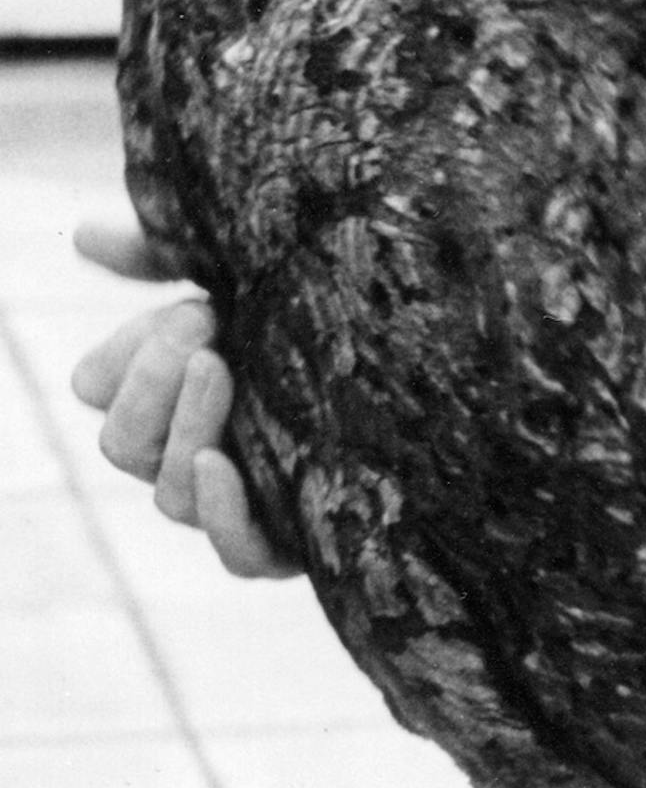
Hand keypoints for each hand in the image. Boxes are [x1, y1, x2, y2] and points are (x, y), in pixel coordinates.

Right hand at [70, 215, 298, 578]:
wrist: (422, 366)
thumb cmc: (319, 313)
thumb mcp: (245, 272)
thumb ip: (167, 253)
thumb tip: (83, 233)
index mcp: (164, 391)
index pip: (98, 388)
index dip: (125, 355)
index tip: (188, 308)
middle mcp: (185, 452)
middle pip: (123, 443)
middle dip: (153, 376)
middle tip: (204, 317)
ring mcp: (234, 501)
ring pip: (170, 494)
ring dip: (186, 425)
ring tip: (218, 364)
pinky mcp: (288, 541)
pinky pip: (237, 554)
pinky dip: (222, 512)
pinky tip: (222, 463)